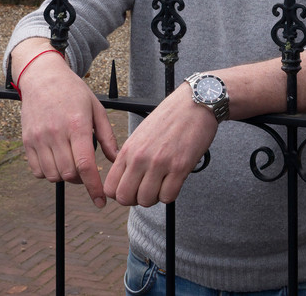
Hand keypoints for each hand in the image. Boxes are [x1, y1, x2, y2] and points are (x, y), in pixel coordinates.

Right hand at [16, 49, 118, 206]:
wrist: (42, 76)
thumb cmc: (73, 92)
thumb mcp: (96, 108)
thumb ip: (107, 136)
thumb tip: (117, 161)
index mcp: (77, 125)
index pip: (85, 165)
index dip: (94, 187)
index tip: (101, 201)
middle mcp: (56, 133)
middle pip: (69, 174)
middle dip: (81, 180)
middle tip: (86, 171)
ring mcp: (39, 138)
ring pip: (52, 175)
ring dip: (65, 177)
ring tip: (71, 164)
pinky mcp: (27, 141)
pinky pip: (37, 171)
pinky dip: (48, 173)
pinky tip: (56, 161)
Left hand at [102, 84, 217, 206]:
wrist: (194, 104)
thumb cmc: (169, 118)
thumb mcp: (140, 134)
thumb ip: (131, 157)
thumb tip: (126, 181)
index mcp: (128, 149)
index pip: (111, 187)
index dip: (120, 194)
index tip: (131, 189)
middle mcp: (140, 157)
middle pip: (125, 198)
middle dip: (136, 199)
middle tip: (147, 189)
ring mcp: (159, 163)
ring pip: (146, 201)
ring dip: (155, 197)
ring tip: (162, 183)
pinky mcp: (180, 167)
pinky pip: (168, 197)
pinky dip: (170, 194)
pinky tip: (174, 181)